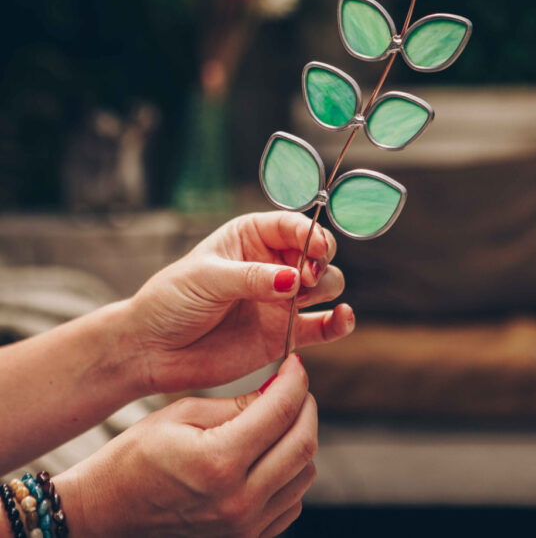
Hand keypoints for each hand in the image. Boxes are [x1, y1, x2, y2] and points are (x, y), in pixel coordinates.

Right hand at [56, 355, 316, 537]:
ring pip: (304, 475)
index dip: (295, 379)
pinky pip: (291, 503)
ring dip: (300, 439)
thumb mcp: (179, 415)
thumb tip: (279, 388)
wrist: (106, 516)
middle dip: (305, 406)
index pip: (281, 412)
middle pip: (304, 444)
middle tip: (293, 385)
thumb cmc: (135, 459)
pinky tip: (268, 453)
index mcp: (217, 463)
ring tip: (279, 418)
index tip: (295, 361)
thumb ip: (235, 404)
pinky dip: (289, 472)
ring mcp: (245, 530)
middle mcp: (238, 503)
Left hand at [127, 211, 354, 392]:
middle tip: (303, 280)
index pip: (293, 225)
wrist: (151, 350)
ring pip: (327, 285)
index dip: (311, 234)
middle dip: (320, 262)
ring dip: (325, 288)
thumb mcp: (206, 279)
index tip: (316, 249)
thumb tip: (293, 279)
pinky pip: (324, 326)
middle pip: (319, 253)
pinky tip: (342, 318)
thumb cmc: (170, 301)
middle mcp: (273, 264)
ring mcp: (281, 299)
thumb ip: (251, 277)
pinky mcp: (285, 333)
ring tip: (298, 301)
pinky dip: (339, 322)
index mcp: (251, 236)